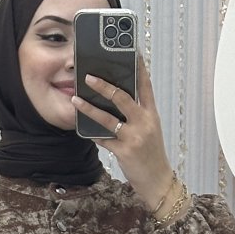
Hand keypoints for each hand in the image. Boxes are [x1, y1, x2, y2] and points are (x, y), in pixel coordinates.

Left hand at [72, 53, 175, 212]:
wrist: (158, 182)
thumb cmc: (152, 155)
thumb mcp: (150, 131)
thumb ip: (137, 115)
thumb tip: (115, 101)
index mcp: (152, 114)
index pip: (145, 86)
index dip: (138, 67)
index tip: (130, 51)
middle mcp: (144, 122)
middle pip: (122, 97)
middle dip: (104, 85)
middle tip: (89, 76)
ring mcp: (134, 137)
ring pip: (108, 118)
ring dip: (89, 107)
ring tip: (76, 99)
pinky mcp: (124, 151)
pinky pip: (103, 139)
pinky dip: (93, 134)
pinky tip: (84, 129)